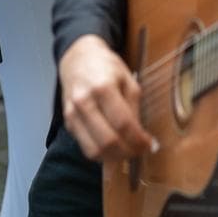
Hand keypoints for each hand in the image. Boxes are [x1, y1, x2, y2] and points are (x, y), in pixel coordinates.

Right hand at [58, 35, 157, 163]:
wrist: (78, 58)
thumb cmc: (106, 67)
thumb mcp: (128, 81)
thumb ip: (134, 109)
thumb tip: (142, 138)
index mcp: (102, 88)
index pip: (123, 124)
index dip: (139, 140)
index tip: (150, 145)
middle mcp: (84, 102)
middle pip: (107, 142)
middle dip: (128, 152)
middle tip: (140, 151)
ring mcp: (72, 114)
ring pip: (93, 151)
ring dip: (114, 158)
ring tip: (127, 151)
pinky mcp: (67, 122)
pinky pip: (85, 147)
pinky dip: (101, 152)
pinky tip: (113, 146)